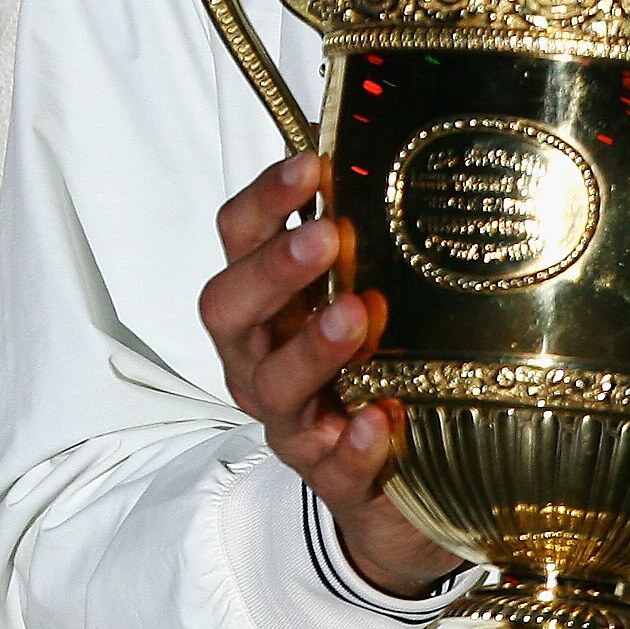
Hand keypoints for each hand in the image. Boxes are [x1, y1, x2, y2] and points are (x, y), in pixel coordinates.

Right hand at [200, 153, 461, 597]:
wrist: (400, 495)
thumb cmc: (376, 369)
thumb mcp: (368, 293)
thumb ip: (368, 235)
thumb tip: (396, 133)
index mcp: (266, 303)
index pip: (237, 239)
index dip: (264, 201)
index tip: (309, 162)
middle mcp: (261, 358)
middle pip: (230, 309)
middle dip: (273, 270)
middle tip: (325, 236)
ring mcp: (293, 423)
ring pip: (275, 386)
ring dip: (312, 347)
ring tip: (356, 315)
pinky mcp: (334, 480)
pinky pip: (331, 468)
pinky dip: (352, 445)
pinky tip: (380, 421)